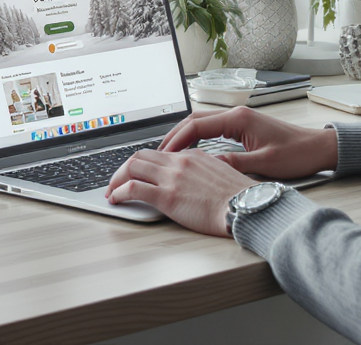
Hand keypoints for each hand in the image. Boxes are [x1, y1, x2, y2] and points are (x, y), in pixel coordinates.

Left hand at [105, 148, 255, 235]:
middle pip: (141, 156)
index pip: (160, 153)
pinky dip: (119, 192)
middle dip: (124, 167)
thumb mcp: (224, 176)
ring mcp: (172, 178)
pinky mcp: (168, 196)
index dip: (144, 163)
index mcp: (194, 156)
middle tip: (118, 180)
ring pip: (132, 167)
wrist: (249, 207)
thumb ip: (205, 173)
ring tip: (112, 191)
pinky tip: (116, 200)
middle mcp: (180, 162)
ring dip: (117, 179)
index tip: (137, 173)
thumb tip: (195, 182)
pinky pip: (133, 188)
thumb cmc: (242, 199)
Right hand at [158, 107, 337, 180]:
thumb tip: (206, 167)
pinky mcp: (243, 127)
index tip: (163, 156)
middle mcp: (236, 114)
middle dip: (174, 136)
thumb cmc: (297, 154)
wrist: (319, 148)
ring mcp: (239, 119)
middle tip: (158, 154)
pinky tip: (191, 151)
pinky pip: (212, 129)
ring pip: (202, 123)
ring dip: (184, 136)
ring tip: (169, 153)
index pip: (196, 126)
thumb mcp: (264, 164)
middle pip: (194, 120)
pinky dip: (197, 138)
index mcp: (239, 119)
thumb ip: (233, 164)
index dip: (177, 141)